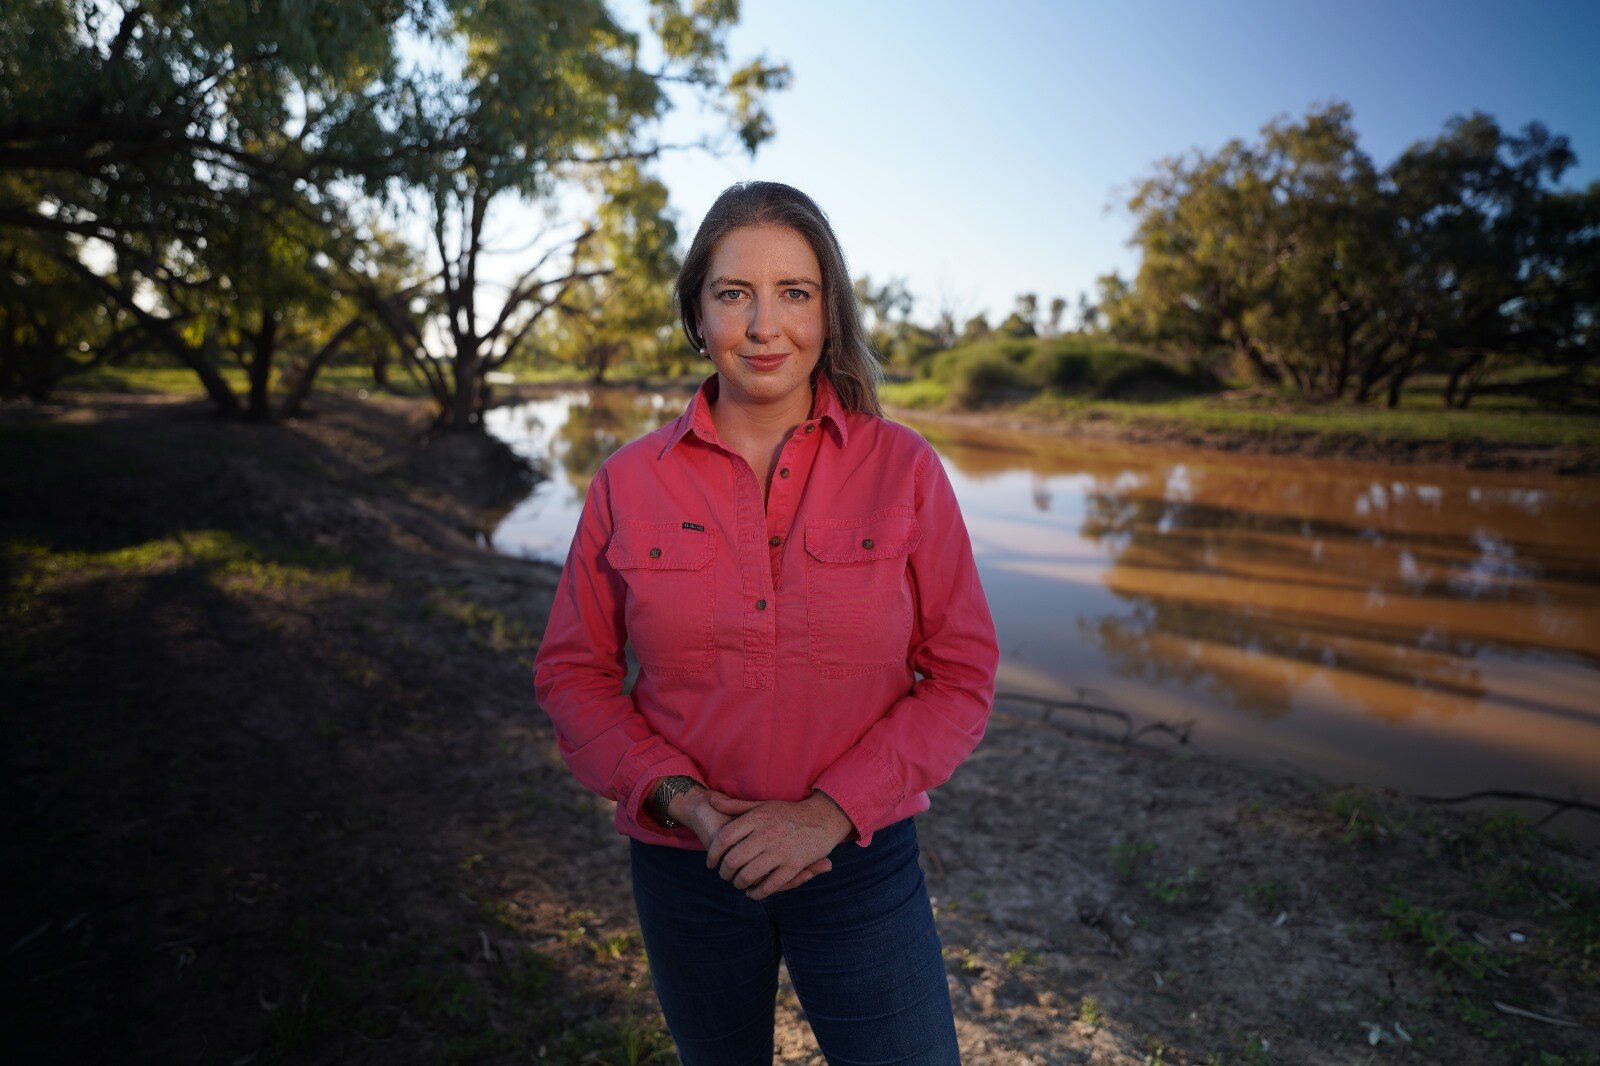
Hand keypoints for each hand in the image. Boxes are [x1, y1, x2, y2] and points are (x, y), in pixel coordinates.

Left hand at [705, 792, 853, 900]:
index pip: (724, 838)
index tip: (711, 862)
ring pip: (749, 875)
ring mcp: (780, 851)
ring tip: (737, 883)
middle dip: (724, 872)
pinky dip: (757, 892)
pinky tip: (752, 892)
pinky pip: (770, 885)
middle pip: (733, 859)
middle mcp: (766, 834)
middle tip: (723, 875)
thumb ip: (735, 805)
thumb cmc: (788, 812)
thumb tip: (711, 800)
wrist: (822, 818)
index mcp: (757, 818)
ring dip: (739, 883)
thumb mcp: (761, 805)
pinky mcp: (793, 865)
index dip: (713, 853)